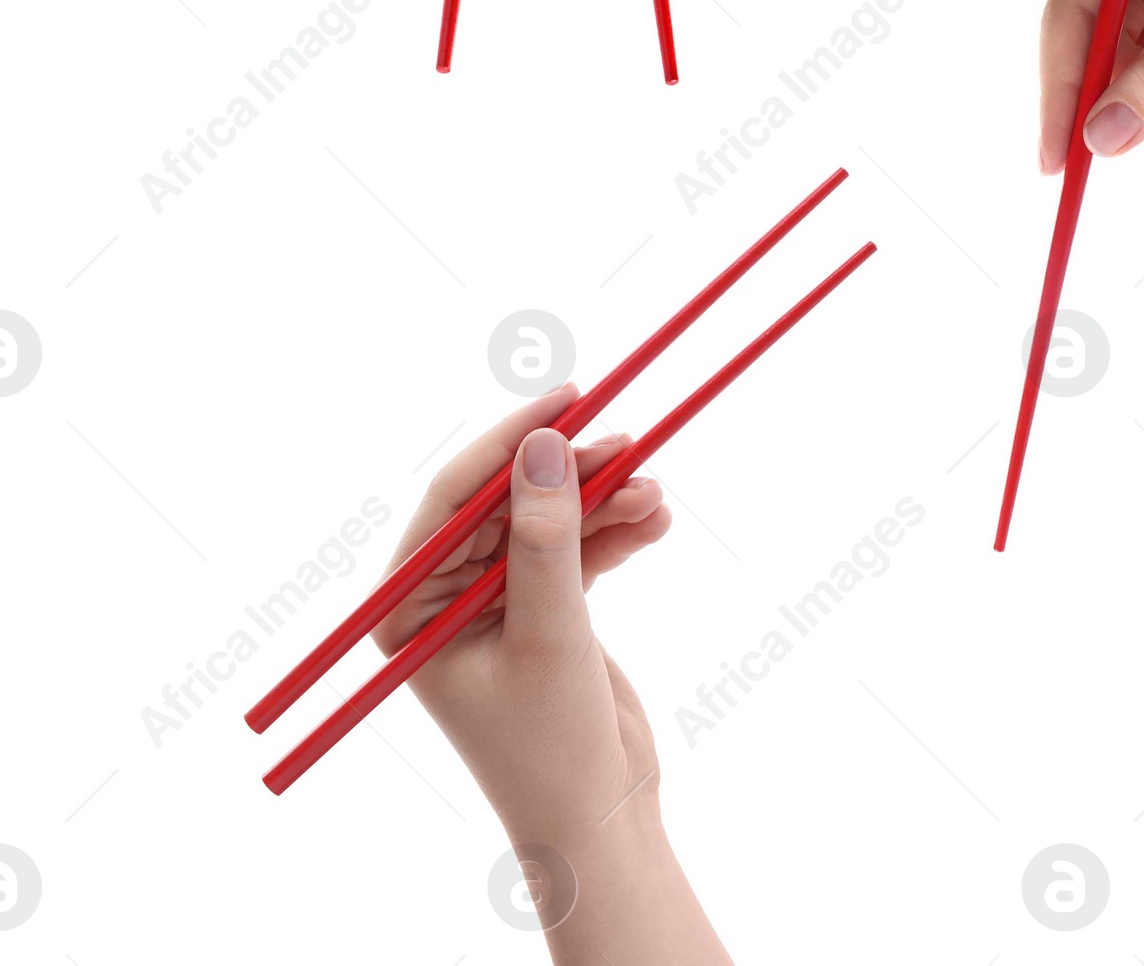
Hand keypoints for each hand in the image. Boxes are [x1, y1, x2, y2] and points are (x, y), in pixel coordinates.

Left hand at [372, 387, 669, 848]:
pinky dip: (616, 532)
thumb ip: (545, 540)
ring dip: (605, 502)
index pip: (452, 501)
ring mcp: (495, 601)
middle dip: (570, 472)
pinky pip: (578, 547)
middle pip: (508, 501)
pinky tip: (655, 523)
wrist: (601, 820)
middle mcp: (443, 598)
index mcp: (409, 610)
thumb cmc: (552, 747)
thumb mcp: (548, 636)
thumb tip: (543, 448)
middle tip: (627, 442)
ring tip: (655, 495)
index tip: (567, 401)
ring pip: (550, 518)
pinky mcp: (544, 607)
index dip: (509, 442)